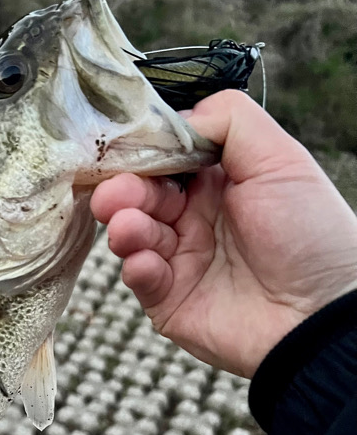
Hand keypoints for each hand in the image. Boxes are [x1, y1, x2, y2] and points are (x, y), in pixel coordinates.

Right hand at [92, 90, 356, 377]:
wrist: (320, 316)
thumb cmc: (311, 235)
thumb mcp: (280, 159)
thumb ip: (229, 121)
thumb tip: (177, 118)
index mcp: (220, 182)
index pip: (166, 158)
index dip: (144, 152)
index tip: (123, 148)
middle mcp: (197, 218)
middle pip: (142, 195)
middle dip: (124, 190)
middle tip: (113, 194)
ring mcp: (181, 260)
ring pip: (134, 235)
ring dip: (126, 228)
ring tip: (127, 227)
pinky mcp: (170, 301)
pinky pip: (140, 279)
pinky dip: (137, 267)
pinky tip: (147, 262)